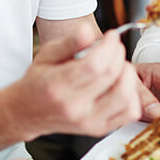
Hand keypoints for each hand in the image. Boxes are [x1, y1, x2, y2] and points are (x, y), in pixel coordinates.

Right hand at [9, 30, 141, 140]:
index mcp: (58, 86)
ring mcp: (88, 121)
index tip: (111, 36)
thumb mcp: (46, 55)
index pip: (95, 65)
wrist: (27, 113)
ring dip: (128, 74)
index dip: (109, 46)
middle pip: (112, 76)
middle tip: (113, 47)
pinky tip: (121, 84)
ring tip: (118, 66)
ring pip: (125, 96)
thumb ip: (69, 41)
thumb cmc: (38, 82)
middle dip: (118, 54)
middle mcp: (75, 107)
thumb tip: (87, 30)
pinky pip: (129, 112)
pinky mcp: (99, 129)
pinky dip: (132, 95)